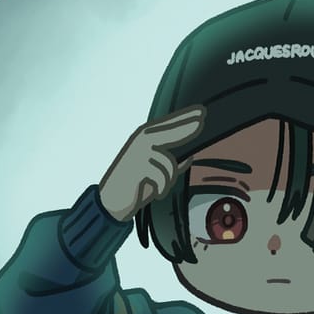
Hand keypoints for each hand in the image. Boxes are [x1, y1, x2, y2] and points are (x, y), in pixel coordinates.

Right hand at [98, 105, 206, 221]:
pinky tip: (155, 192)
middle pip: (169, 132)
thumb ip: (170, 163)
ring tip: (159, 186)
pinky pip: (161, 177)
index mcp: (143, 140)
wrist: (112, 201)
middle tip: (201, 120)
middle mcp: (141, 142)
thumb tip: (190, 156)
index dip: (184, 118)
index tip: (201, 112)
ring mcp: (138, 152)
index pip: (166, 125)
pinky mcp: (137, 166)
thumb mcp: (155, 173)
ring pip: (168, 163)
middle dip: (186, 127)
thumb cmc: (133, 186)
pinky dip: (161, 187)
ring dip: (167, 179)